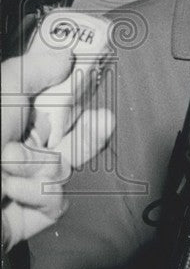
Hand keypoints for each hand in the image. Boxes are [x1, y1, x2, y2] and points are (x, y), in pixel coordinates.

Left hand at [1, 52, 114, 250]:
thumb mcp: (2, 96)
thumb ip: (32, 71)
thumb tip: (63, 54)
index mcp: (10, 120)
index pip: (53, 103)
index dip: (78, 97)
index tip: (96, 85)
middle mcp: (16, 149)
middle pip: (70, 136)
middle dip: (86, 131)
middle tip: (100, 119)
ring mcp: (24, 182)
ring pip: (63, 169)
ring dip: (41, 166)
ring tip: (10, 167)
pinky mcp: (30, 214)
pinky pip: (57, 200)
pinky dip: (39, 195)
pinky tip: (13, 193)